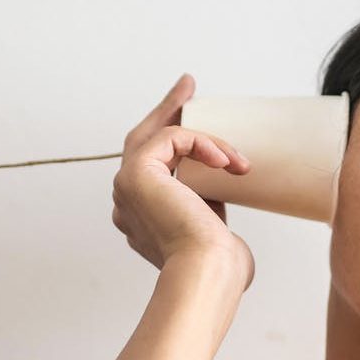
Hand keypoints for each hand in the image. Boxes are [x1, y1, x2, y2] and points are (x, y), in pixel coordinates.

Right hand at [110, 74, 255, 284]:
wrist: (208, 273)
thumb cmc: (218, 265)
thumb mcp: (212, 227)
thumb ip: (207, 203)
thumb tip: (222, 183)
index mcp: (141, 218)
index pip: (151, 168)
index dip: (171, 138)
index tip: (191, 112)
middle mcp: (126, 203)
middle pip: (142, 141)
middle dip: (167, 111)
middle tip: (188, 85)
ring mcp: (125, 188)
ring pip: (157, 137)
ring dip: (200, 134)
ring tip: (234, 153)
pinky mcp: (135, 174)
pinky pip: (171, 139)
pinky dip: (202, 143)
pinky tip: (226, 161)